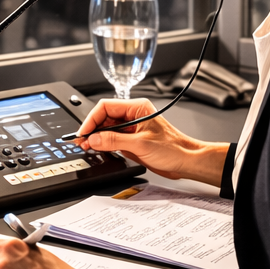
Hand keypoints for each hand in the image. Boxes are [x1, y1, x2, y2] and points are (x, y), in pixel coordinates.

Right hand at [76, 98, 228, 186]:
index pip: (105, 107)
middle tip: (82, 142)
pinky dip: (104, 144)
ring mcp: (132, 128)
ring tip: (88, 146)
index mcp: (137, 108)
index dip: (91, 120)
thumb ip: (114, 140)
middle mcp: (133, 115)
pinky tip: (98, 149)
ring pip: (107, 129)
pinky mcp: (132, 140)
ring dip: (96, 137)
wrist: (186, 162)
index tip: (83, 132)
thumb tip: (94, 138)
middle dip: (92, 129)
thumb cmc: (173, 149)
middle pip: (104, 117)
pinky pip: (113, 139)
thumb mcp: (140, 144)